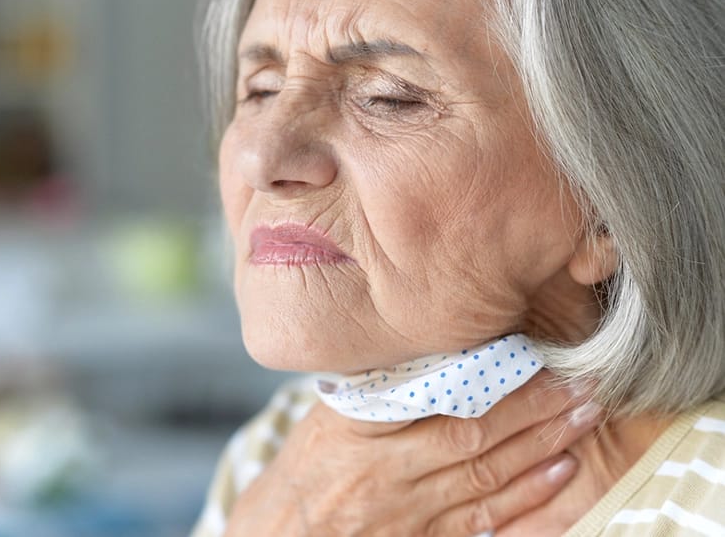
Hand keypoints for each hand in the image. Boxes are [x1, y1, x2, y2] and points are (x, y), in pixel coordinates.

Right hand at [224, 371, 600, 536]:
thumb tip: (444, 347)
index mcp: (358, 427)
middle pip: (472, 434)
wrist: (282, 532)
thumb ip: (383, 389)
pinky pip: (482, 521)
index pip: (436, 397)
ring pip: (485, 475)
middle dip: (534, 408)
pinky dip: (525, 497)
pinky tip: (559, 473)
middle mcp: (384, 470)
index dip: (494, 379)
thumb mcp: (331, 415)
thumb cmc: (307, 466)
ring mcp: (405, 512)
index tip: (536, 354)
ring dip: (542, 445)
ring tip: (584, 417)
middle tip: (583, 382)